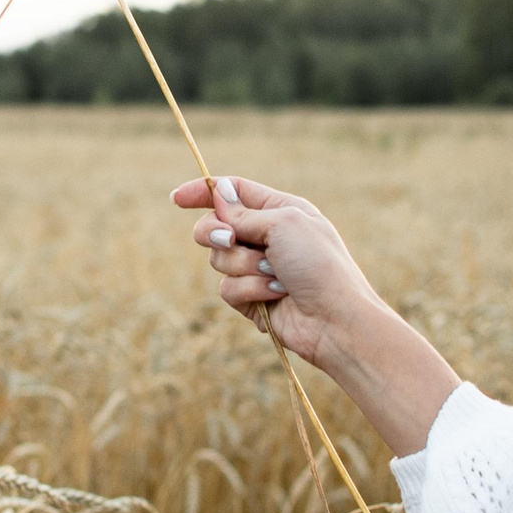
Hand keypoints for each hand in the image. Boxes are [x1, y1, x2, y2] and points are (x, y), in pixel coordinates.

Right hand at [171, 174, 460, 456]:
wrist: (335, 319)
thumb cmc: (319, 265)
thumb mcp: (283, 224)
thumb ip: (244, 212)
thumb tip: (218, 192)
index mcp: (280, 211)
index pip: (233, 193)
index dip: (203, 193)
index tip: (177, 199)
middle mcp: (267, 238)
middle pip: (215, 226)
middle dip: (215, 233)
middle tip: (229, 238)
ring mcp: (258, 269)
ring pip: (218, 259)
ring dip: (244, 266)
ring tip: (275, 276)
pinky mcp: (252, 298)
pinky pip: (227, 289)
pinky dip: (249, 290)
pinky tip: (275, 296)